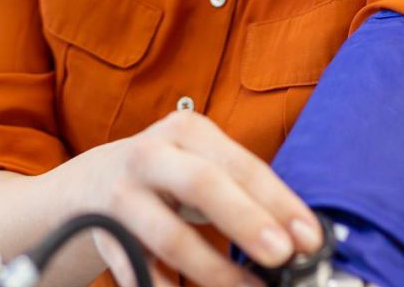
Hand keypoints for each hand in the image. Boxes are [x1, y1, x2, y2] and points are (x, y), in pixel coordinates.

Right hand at [93, 112, 322, 286]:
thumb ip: (245, 191)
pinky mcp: (108, 236)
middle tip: (282, 256)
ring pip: (171, 237)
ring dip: (216, 272)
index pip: (238, 164)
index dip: (277, 201)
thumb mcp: (201, 162)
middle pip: (200, 184)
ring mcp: (124, 196)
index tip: (310, 239)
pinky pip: (143, 273)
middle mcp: (150, 156)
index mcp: (184, 131)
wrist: (93, 184)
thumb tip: (302, 239)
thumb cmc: (169, 176)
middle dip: (245, 220)